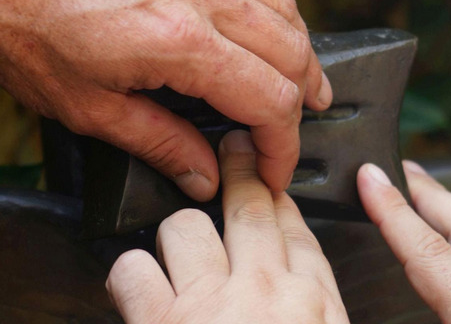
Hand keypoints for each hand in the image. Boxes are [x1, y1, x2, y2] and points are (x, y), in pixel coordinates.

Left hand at [0, 0, 330, 199]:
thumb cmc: (15, 24)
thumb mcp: (84, 107)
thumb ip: (159, 143)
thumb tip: (204, 175)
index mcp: (178, 38)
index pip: (270, 99)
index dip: (285, 145)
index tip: (278, 168)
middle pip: (292, 48)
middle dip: (306, 96)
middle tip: (299, 125)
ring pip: (281, 4)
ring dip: (297, 48)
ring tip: (299, 76)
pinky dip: (264, 7)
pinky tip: (253, 25)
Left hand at [106, 131, 348, 323]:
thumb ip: (319, 307)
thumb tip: (309, 281)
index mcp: (310, 301)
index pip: (298, 229)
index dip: (281, 197)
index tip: (273, 180)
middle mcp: (262, 292)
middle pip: (251, 209)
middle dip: (242, 170)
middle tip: (236, 145)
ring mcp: (208, 304)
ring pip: (188, 227)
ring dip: (182, 234)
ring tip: (181, 243)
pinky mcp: (159, 323)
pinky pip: (134, 270)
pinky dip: (132, 273)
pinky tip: (140, 281)